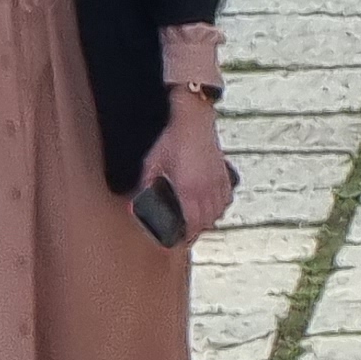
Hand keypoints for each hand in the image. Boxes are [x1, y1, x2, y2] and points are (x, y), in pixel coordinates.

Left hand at [135, 102, 235, 241]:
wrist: (194, 121)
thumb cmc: (173, 139)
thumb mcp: (153, 163)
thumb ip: (147, 186)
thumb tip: (135, 205)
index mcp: (188, 191)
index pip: (191, 224)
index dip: (186, 235)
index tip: (179, 239)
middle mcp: (206, 191)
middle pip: (206, 222)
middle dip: (196, 230)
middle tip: (186, 233)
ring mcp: (218, 184)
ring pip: (218, 213)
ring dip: (208, 220)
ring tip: (199, 221)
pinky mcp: (224, 176)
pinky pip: (225, 200)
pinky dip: (219, 207)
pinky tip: (212, 206)